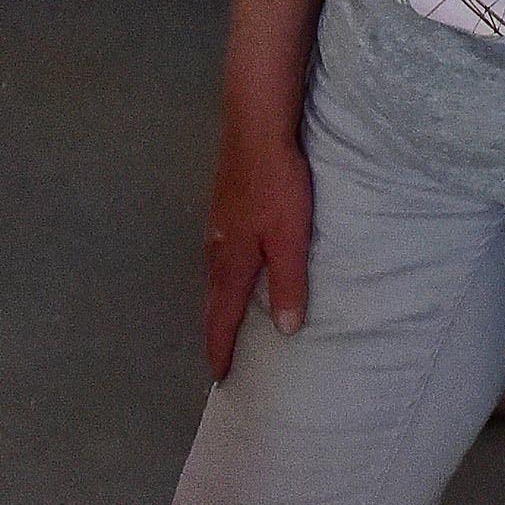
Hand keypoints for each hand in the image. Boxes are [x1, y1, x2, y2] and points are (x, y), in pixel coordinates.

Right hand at [201, 112, 315, 377]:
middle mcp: (217, 248)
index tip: (219, 377)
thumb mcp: (291, 238)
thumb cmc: (277, 185)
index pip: (222, 317)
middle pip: (213, 299)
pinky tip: (236, 265)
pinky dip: (225, 273)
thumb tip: (286, 331)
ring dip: (219, 300)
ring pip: (215, 274)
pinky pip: (220, 252)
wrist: (256, 127)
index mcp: (233, 262)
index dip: (221, 347)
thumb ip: (289, 282)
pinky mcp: (224, 204)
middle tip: (220, 353)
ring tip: (227, 316)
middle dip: (216, 328)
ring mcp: (217, 224)